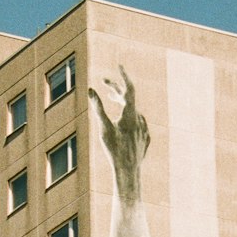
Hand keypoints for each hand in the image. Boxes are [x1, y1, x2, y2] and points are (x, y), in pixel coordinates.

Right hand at [89, 66, 149, 198]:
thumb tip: (91, 90)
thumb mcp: (104, 127)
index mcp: (130, 113)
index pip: (129, 89)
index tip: (119, 66)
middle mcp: (140, 119)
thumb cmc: (114, 149)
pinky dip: (129, 117)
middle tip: (104, 83)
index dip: (124, 76)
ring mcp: (144, 129)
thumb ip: (98, 107)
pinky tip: (123, 121)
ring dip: (122, 103)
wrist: (128, 170)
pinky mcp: (145, 139)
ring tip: (113, 99)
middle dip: (116, 89)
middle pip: (129, 99)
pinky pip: (137, 123)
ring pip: (133, 111)